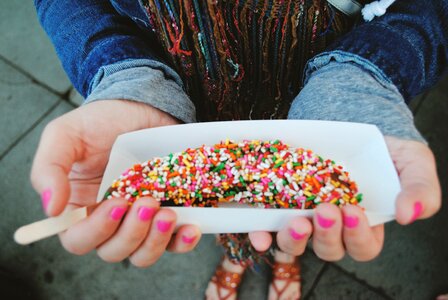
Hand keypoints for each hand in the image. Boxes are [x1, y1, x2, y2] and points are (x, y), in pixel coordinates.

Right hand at [31, 100, 200, 265]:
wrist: (142, 107)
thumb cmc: (100, 121)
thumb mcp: (64, 135)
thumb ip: (48, 169)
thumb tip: (51, 210)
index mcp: (79, 207)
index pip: (79, 240)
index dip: (96, 231)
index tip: (116, 203)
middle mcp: (109, 220)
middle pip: (114, 251)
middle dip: (131, 233)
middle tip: (147, 202)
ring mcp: (140, 219)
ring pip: (143, 254)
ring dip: (155, 241)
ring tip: (168, 213)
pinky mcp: (168, 213)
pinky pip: (175, 242)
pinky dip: (183, 242)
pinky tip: (190, 228)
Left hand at [249, 136, 440, 260]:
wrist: (350, 117)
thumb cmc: (385, 146)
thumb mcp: (413, 161)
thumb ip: (420, 188)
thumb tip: (409, 215)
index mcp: (364, 224)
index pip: (363, 247)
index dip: (358, 237)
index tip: (354, 212)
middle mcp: (332, 225)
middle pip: (328, 249)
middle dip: (326, 236)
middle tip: (326, 211)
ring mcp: (303, 213)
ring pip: (295, 243)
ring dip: (293, 239)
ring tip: (296, 221)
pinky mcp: (280, 199)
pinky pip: (267, 225)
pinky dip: (261, 233)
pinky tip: (258, 233)